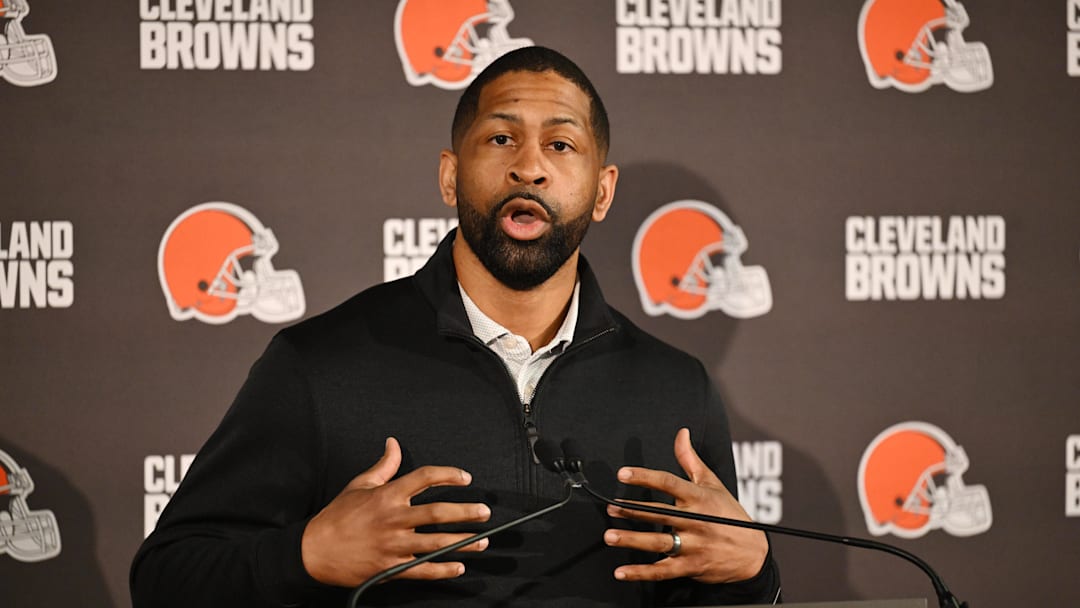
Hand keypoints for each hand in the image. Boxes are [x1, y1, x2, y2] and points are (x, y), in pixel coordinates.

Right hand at [301, 437, 490, 585]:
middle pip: (438, 513)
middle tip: (484, 511)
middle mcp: (393, 519)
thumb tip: (394, 443)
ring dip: (463, 542)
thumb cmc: (337, 516)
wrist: (313, 550)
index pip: (424, 478)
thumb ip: (383, 465)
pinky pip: (422, 569)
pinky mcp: (390, 568)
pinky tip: (458, 567)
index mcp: (387, 495)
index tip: (465, 478)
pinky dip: (443, 570)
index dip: (448, 475)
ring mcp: (393, 545)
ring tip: (483, 540)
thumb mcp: (359, 485)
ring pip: (436, 543)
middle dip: (466, 512)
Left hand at [603, 428, 767, 583]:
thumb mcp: (713, 484)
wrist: (753, 554)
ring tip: (610, 536)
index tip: (624, 473)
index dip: (645, 477)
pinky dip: (641, 572)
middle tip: (610, 508)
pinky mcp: (690, 567)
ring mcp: (693, 546)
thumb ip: (691, 460)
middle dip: (632, 511)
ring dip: (632, 540)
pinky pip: (662, 571)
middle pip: (659, 514)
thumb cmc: (730, 514)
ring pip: (658, 543)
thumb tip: (681, 433)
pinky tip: (621, 571)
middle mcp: (695, 521)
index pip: (669, 483)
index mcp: (699, 498)